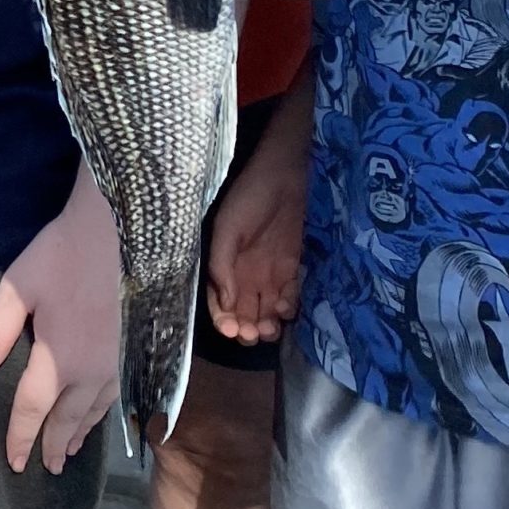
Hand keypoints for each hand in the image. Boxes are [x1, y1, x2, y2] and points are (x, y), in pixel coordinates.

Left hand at [0, 166, 120, 474]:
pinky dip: (101, 416)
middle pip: (68, 420)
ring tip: (68, 452)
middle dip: (53, 445)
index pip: (33, 410)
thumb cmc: (63, 255)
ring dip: (79, 435)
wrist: (121, 232)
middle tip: (45, 468)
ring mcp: (117, 365)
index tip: (12, 463)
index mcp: (59, 358)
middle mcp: (92, 372)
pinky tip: (96, 416)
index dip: (19, 437)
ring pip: (95, 413)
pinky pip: (114, 397)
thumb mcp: (18, 288)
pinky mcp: (133, 353)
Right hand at [206, 126, 308, 346]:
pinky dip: (286, 309)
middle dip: (246, 329)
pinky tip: (286, 306)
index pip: (218, 304)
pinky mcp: (290, 270)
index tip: (232, 331)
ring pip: (264, 312)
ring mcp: (267, 274)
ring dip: (266, 326)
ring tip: (270, 326)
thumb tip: (226, 305)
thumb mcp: (227, 229)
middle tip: (254, 332)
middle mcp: (243, 275)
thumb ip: (222, 266)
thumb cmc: (248, 199)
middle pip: (241, 314)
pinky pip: (287, 300)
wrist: (283, 176)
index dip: (223, 322)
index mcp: (223, 266)